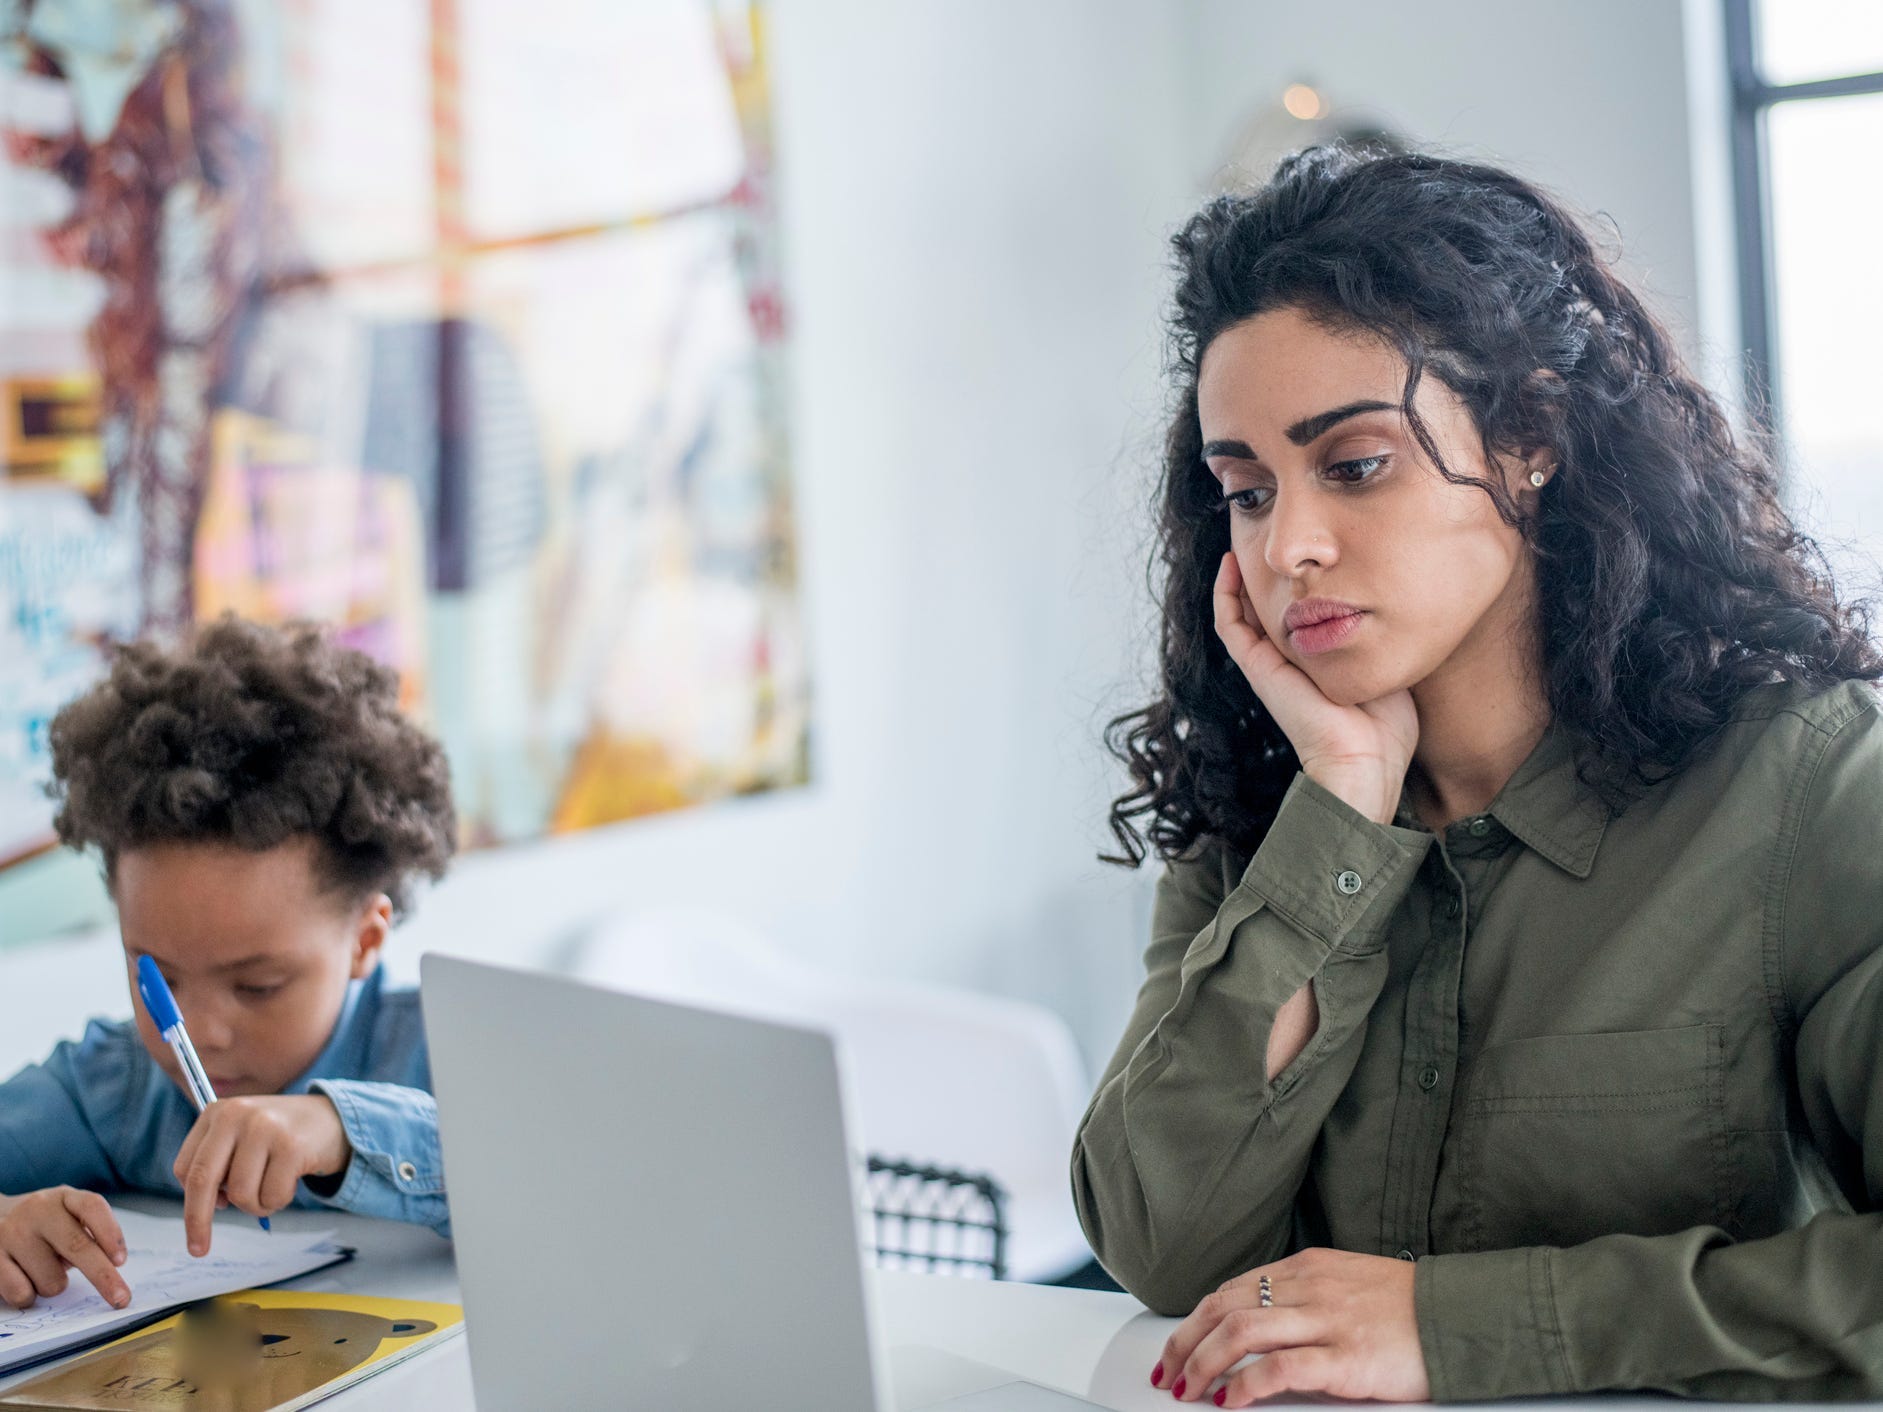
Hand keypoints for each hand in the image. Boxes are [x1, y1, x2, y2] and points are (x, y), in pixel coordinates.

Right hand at [0, 1187, 129, 1308]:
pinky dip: (29, 1296)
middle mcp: (37, 1211)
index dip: (110, 1233)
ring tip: (43, 1270)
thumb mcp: (66, 1216)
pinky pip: (22, 1292)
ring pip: (51, 1279)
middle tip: (121, 1299)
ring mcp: (11, 1233)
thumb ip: (86, 1234)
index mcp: (63, 1197)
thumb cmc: (41, 1225)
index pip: (92, 1207)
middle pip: (77, 1246)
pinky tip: (24, 1280)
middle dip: (103, 1277)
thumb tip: (109, 1267)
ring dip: (55, 1285)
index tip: (121, 1261)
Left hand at [174, 1095, 350, 1255]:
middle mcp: (237, 1115)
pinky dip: (279, 1201)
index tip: (198, 1220)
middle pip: (203, 1181)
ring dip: (256, 1205)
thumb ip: (219, 1163)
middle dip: (198, 1221)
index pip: (186, 1167)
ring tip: (272, 1187)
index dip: (191, 1199)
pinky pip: (272, 1197)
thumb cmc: (280, 1136)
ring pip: (241, 1194)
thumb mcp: (242, 1136)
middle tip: (198, 1250)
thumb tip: (211, 1205)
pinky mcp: (291, 1146)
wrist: (332, 1118)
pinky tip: (290, 1181)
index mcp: (218, 1112)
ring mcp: (264, 1129)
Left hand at [1152, 1248, 1428, 1404]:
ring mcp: (1326, 1321)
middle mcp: (1309, 1287)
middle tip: (1169, 1372)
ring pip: (1241, 1331)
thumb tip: (1261, 1322)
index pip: (1231, 1290)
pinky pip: (1278, 1368)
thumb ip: (1305, 1297)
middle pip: (1224, 1307)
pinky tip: (1230, 1401)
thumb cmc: (1411, 1307)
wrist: (1464, 1317)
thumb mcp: (1348, 1284)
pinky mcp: (1345, 1358)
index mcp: (1307, 1268)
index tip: (1177, 1346)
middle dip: (1186, 1342)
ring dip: (1203, 1363)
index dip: (1196, 1320)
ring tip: (1188, 1389)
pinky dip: (1244, 1385)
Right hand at [1213, 553, 1416, 823]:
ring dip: (1238, 577)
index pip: (1298, 615)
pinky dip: (1225, 594)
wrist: (1363, 760)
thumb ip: (1386, 636)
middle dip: (1266, 573)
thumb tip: (1404, 600)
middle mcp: (1289, 659)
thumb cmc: (1385, 726)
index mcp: (1318, 660)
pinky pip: (1230, 625)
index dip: (1295, 584)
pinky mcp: (1257, 668)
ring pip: (1242, 612)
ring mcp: (1270, 664)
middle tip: (1268, 535)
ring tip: (1242, 540)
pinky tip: (1230, 563)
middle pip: (1267, 608)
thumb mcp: (1389, 664)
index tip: (1304, 551)